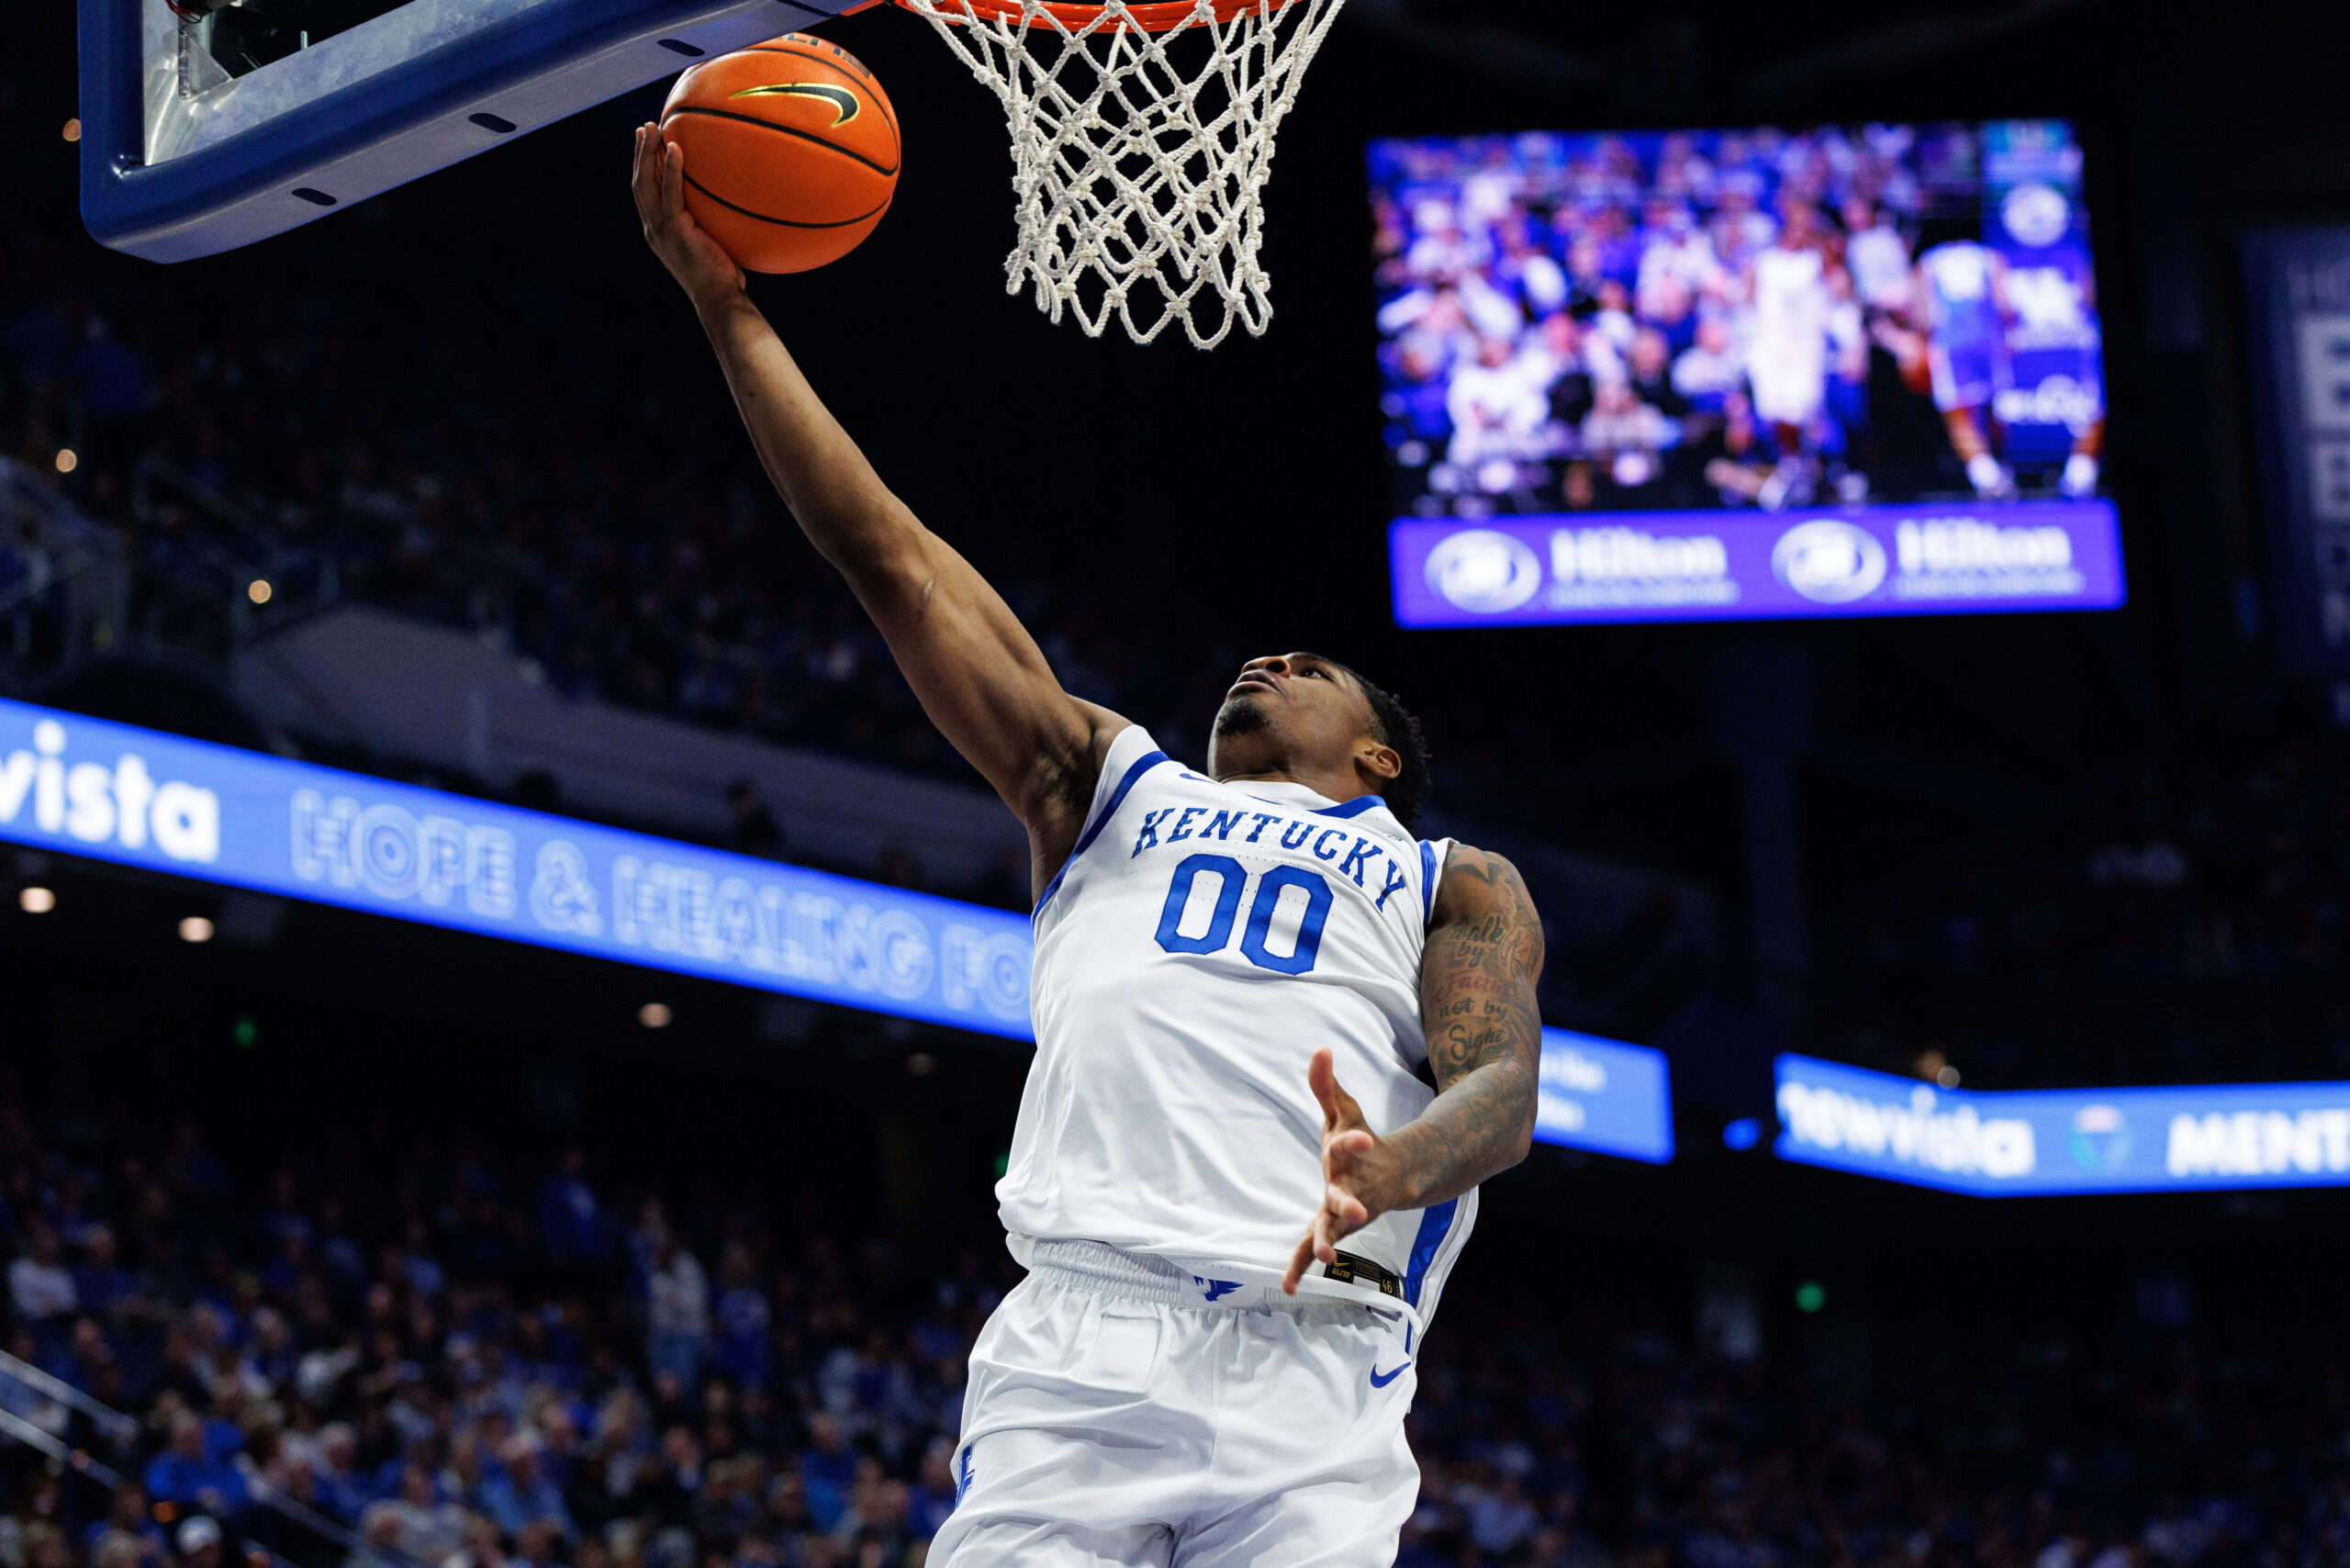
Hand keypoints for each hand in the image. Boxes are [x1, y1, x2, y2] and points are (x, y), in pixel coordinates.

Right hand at [632, 123, 744, 302]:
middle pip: (638, 183)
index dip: (642, 168)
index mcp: (658, 231)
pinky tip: (675, 148)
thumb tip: (732, 205)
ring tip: (652, 129)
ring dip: (647, 153)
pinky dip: (670, 169)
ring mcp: (661, 229)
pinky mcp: (674, 230)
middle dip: (639, 153)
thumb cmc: (723, 279)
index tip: (645, 145)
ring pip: (645, 183)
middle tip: (643, 128)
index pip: (644, 194)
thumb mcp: (712, 246)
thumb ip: (711, 225)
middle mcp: (653, 228)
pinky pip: (671, 193)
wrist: (719, 299)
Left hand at [1283, 1049, 1405, 1293]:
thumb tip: (1319, 1049)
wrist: (1390, 1177)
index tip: (1364, 1140)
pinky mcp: (1330, 1226)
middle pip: (1346, 1196)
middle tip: (1359, 1211)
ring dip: (1328, 1240)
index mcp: (1349, 1155)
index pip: (1348, 1146)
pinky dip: (1298, 1266)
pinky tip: (1285, 1287)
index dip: (1354, 1142)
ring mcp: (1341, 1210)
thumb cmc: (1359, 1142)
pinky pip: (1310, 1248)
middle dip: (1350, 1203)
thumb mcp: (1342, 1111)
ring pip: (1333, 1227)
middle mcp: (1349, 1186)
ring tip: (1325, 1255)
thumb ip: (1326, 1085)